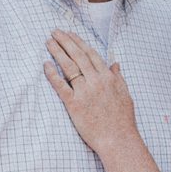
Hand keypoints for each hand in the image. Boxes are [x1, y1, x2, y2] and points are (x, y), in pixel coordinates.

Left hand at [43, 30, 139, 154]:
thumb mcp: (125, 95)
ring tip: (48, 42)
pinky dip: (52, 74)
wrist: (118, 139)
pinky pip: (60, 85)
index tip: (70, 34)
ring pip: (68, 66)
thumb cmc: (123, 120)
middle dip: (65, 41)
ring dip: (57, 52)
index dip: (79, 42)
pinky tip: (45, 64)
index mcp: (108, 77)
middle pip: (77, 56)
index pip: (91, 54)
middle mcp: (96, 81)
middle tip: (54, 32)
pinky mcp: (74, 104)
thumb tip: (115, 65)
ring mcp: (84, 92)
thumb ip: (118, 78)